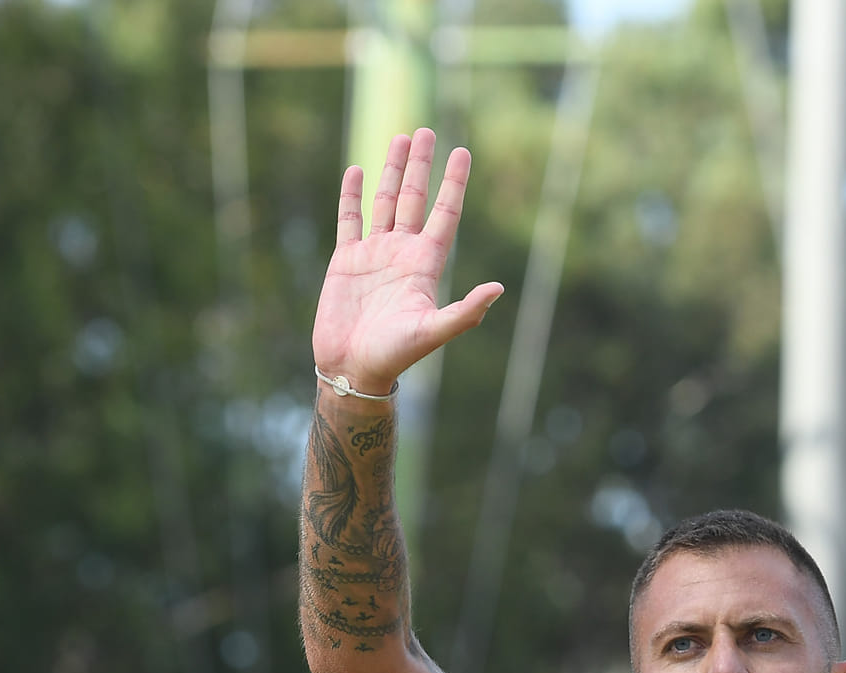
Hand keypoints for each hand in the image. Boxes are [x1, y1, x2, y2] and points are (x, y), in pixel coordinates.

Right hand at [312, 130, 504, 394]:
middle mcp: (403, 253)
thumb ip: (466, 311)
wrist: (353, 369)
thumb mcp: (434, 331)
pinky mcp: (346, 260)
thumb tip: (499, 288)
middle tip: (426, 131)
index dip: (454, 183)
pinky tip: (358, 170)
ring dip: (392, 171)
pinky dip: (353, 195)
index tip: (462, 151)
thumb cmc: (395, 355)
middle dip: (421, 166)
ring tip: (400, 138)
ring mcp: (374, 254)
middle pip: (415, 199)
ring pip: (385, 202)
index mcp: (426, 264)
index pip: (444, 213)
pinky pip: (350, 219)